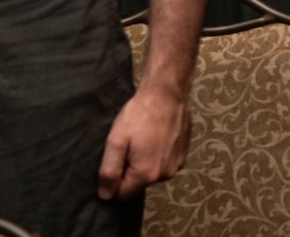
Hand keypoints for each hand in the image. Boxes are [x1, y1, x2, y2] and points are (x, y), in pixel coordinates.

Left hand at [100, 83, 190, 199]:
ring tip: (142, 138)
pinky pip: (164, 163)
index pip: (123, 194)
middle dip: (129, 169)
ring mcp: (177, 165)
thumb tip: (106, 196)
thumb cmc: (139, 115)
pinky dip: (157, 155)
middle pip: (138, 184)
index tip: (114, 159)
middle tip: (128, 144)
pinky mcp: (184, 155)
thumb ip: (109, 171)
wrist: (167, 92)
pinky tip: (155, 136)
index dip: (114, 180)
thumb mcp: (116, 141)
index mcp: (146, 175)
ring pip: (152, 173)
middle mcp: (165, 176)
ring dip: (144, 162)